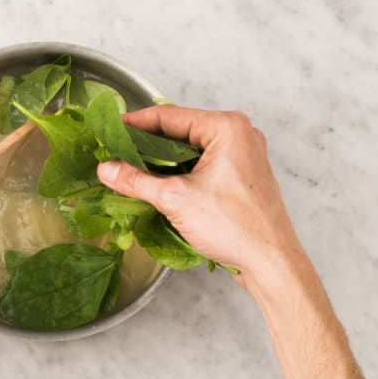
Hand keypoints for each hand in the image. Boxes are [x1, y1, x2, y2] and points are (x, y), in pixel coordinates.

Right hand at [97, 105, 300, 283]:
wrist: (270, 262)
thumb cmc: (237, 228)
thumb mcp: (176, 199)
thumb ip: (136, 180)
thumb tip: (107, 169)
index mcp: (227, 128)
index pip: (168, 116)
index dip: (134, 124)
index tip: (109, 131)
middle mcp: (238, 135)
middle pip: (178, 130)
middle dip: (145, 144)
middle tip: (114, 152)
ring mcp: (241, 156)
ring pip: (188, 149)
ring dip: (160, 160)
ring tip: (128, 169)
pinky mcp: (238, 176)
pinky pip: (200, 164)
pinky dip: (177, 172)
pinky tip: (155, 184)